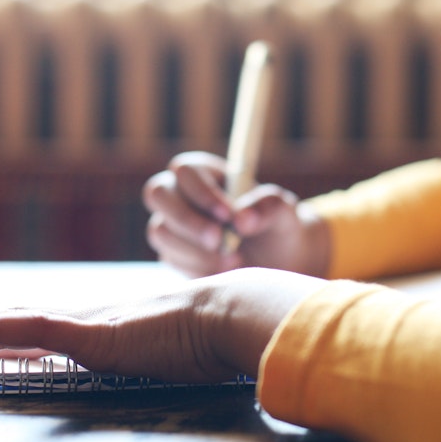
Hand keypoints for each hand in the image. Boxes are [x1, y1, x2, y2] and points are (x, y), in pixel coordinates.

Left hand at [0, 268, 325, 380]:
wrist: (231, 315)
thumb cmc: (213, 337)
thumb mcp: (174, 353)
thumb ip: (156, 358)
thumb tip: (159, 367)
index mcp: (101, 327)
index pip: (36, 333)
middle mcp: (84, 319)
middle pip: (11, 326)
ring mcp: (84, 323)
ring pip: (8, 327)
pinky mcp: (88, 334)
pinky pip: (27, 329)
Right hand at [143, 151, 330, 277]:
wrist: (277, 262)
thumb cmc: (277, 226)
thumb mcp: (283, 211)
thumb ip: (267, 207)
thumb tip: (242, 221)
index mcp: (205, 172)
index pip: (186, 170)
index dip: (202, 192)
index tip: (229, 216)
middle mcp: (181, 194)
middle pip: (157, 194)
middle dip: (186, 219)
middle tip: (218, 240)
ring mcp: (172, 225)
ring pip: (161, 232)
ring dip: (195, 249)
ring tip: (235, 260)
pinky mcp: (172, 254)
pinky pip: (170, 259)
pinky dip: (198, 267)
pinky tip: (226, 271)